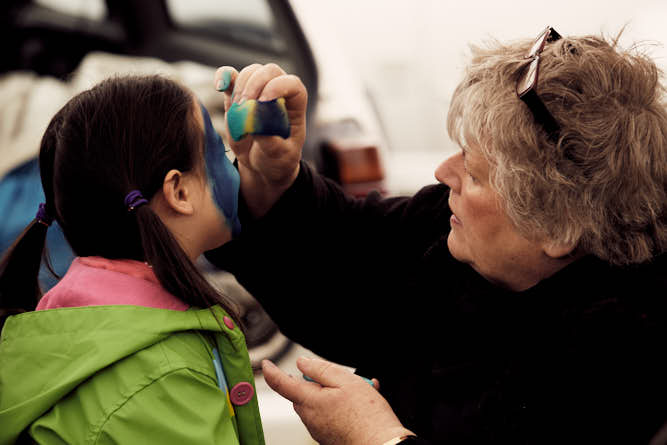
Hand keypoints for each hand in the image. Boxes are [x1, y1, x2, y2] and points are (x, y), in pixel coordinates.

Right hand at [214, 64, 306, 217]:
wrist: (261, 165)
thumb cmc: (277, 159)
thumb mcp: (278, 156)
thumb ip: (269, 140)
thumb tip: (255, 123)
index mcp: (295, 105)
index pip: (292, 84)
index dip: (278, 87)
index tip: (263, 101)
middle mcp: (278, 93)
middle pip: (270, 71)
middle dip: (255, 84)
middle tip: (244, 106)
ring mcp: (258, 92)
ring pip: (250, 73)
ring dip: (240, 88)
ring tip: (237, 112)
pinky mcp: (238, 96)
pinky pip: (231, 77)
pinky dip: (224, 76)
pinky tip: (219, 85)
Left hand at [262, 357, 412, 444]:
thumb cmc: (367, 415)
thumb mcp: (346, 381)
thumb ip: (321, 369)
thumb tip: (301, 363)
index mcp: (309, 402)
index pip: (282, 384)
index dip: (272, 372)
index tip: (267, 364)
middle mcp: (310, 418)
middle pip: (304, 392)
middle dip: (318, 382)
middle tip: (343, 378)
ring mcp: (318, 430)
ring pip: (318, 403)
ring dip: (333, 394)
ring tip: (360, 392)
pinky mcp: (328, 437)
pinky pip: (328, 416)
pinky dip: (340, 407)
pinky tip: (360, 405)